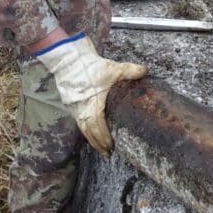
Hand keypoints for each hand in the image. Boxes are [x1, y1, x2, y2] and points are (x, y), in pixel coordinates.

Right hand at [35, 33, 146, 154]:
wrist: (68, 60)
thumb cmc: (89, 66)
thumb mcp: (112, 68)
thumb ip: (129, 71)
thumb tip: (145, 71)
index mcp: (92, 105)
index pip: (97, 127)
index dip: (103, 138)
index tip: (110, 146)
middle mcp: (81, 110)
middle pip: (89, 132)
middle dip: (98, 144)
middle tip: (107, 152)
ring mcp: (74, 108)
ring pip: (82, 128)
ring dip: (91, 138)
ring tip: (100, 147)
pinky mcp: (70, 104)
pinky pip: (78, 121)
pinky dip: (86, 129)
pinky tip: (90, 132)